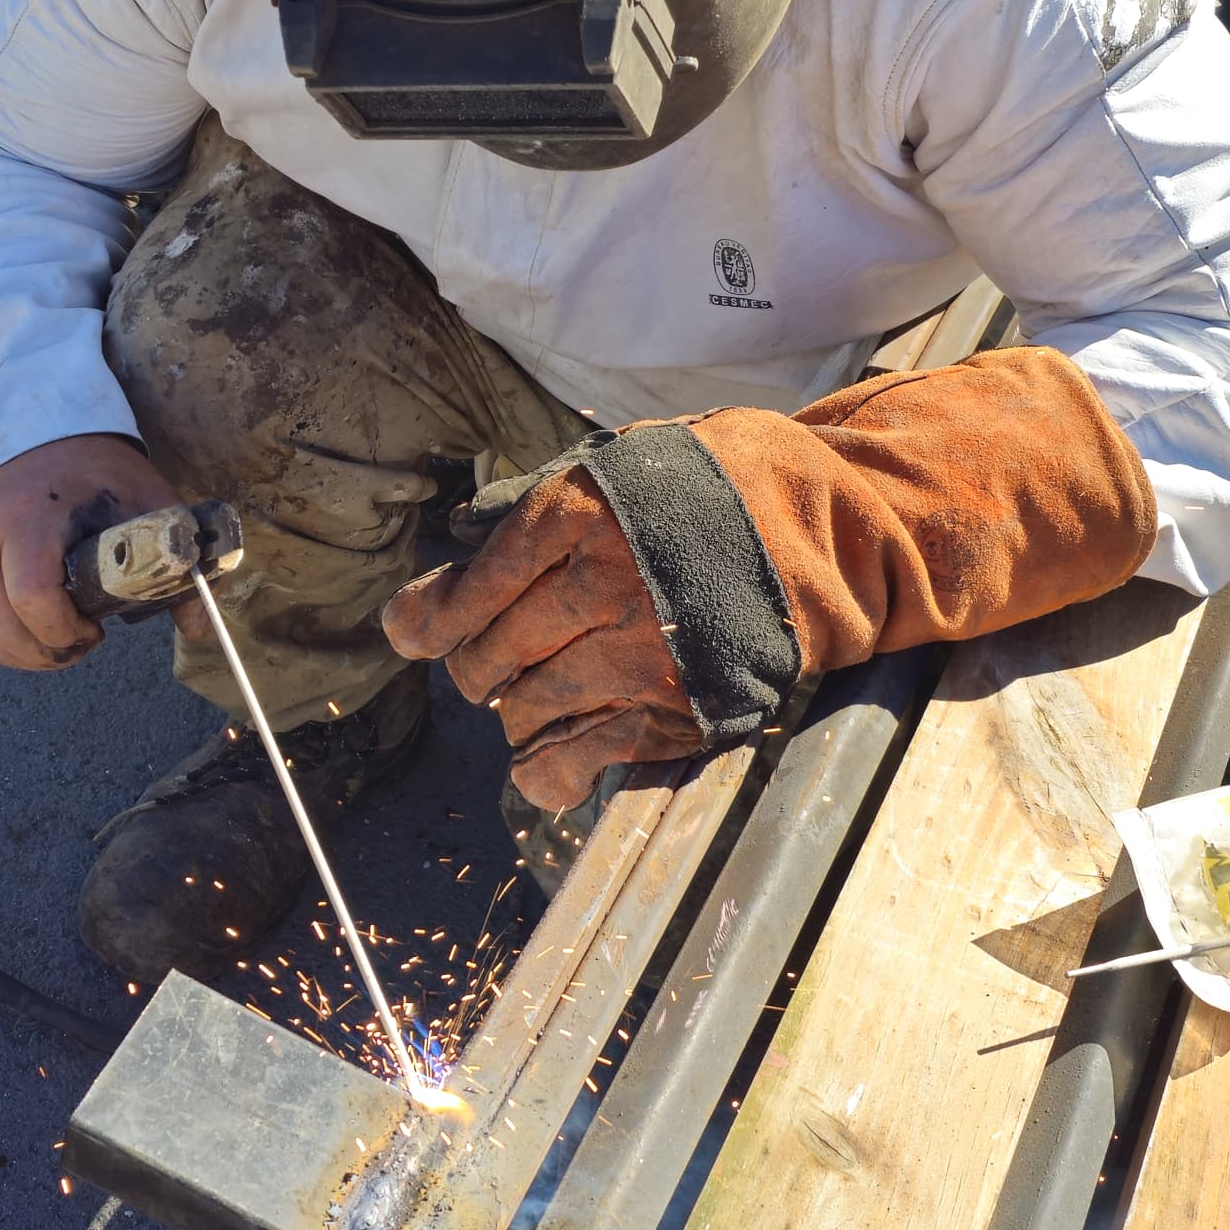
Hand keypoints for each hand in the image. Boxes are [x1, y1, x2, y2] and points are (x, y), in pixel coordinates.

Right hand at [0, 434, 165, 669]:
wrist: (51, 432)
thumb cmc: (104, 475)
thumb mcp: (152, 509)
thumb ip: (179, 567)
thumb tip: (200, 629)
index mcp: (33, 514)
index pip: (32, 596)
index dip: (64, 632)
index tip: (97, 632)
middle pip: (1, 623)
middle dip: (44, 652)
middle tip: (79, 646)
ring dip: (16, 653)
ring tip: (54, 642)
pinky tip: (23, 633)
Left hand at [381, 465, 696, 811]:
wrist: (818, 533)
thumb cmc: (707, 488)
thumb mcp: (619, 460)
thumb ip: (536, 500)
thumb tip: (458, 539)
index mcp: (579, 514)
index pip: (474, 586)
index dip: (428, 617)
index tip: (411, 630)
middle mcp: (601, 586)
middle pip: (489, 654)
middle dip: (475, 664)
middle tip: (489, 660)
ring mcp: (636, 656)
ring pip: (524, 709)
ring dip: (515, 710)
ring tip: (533, 694)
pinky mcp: (670, 713)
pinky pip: (574, 761)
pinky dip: (545, 770)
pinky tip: (545, 760)